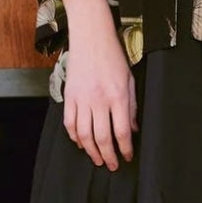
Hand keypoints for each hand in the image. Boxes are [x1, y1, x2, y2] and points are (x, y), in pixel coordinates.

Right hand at [53, 0, 136, 169]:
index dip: (124, 148)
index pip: (121, 131)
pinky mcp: (69, 95)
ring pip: (84, 134)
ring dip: (91, 150)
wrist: (91, 36)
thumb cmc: (114, 57)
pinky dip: (74, 137)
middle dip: (107, 156)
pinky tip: (81, 143)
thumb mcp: (130, 80)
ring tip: (97, 159)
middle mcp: (99, 100)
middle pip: (102, 137)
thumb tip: (132, 130)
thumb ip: (131, 107)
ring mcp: (81, 98)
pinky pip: (69, 123)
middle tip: (111, 165)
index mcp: (117, 96)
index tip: (127, 157)